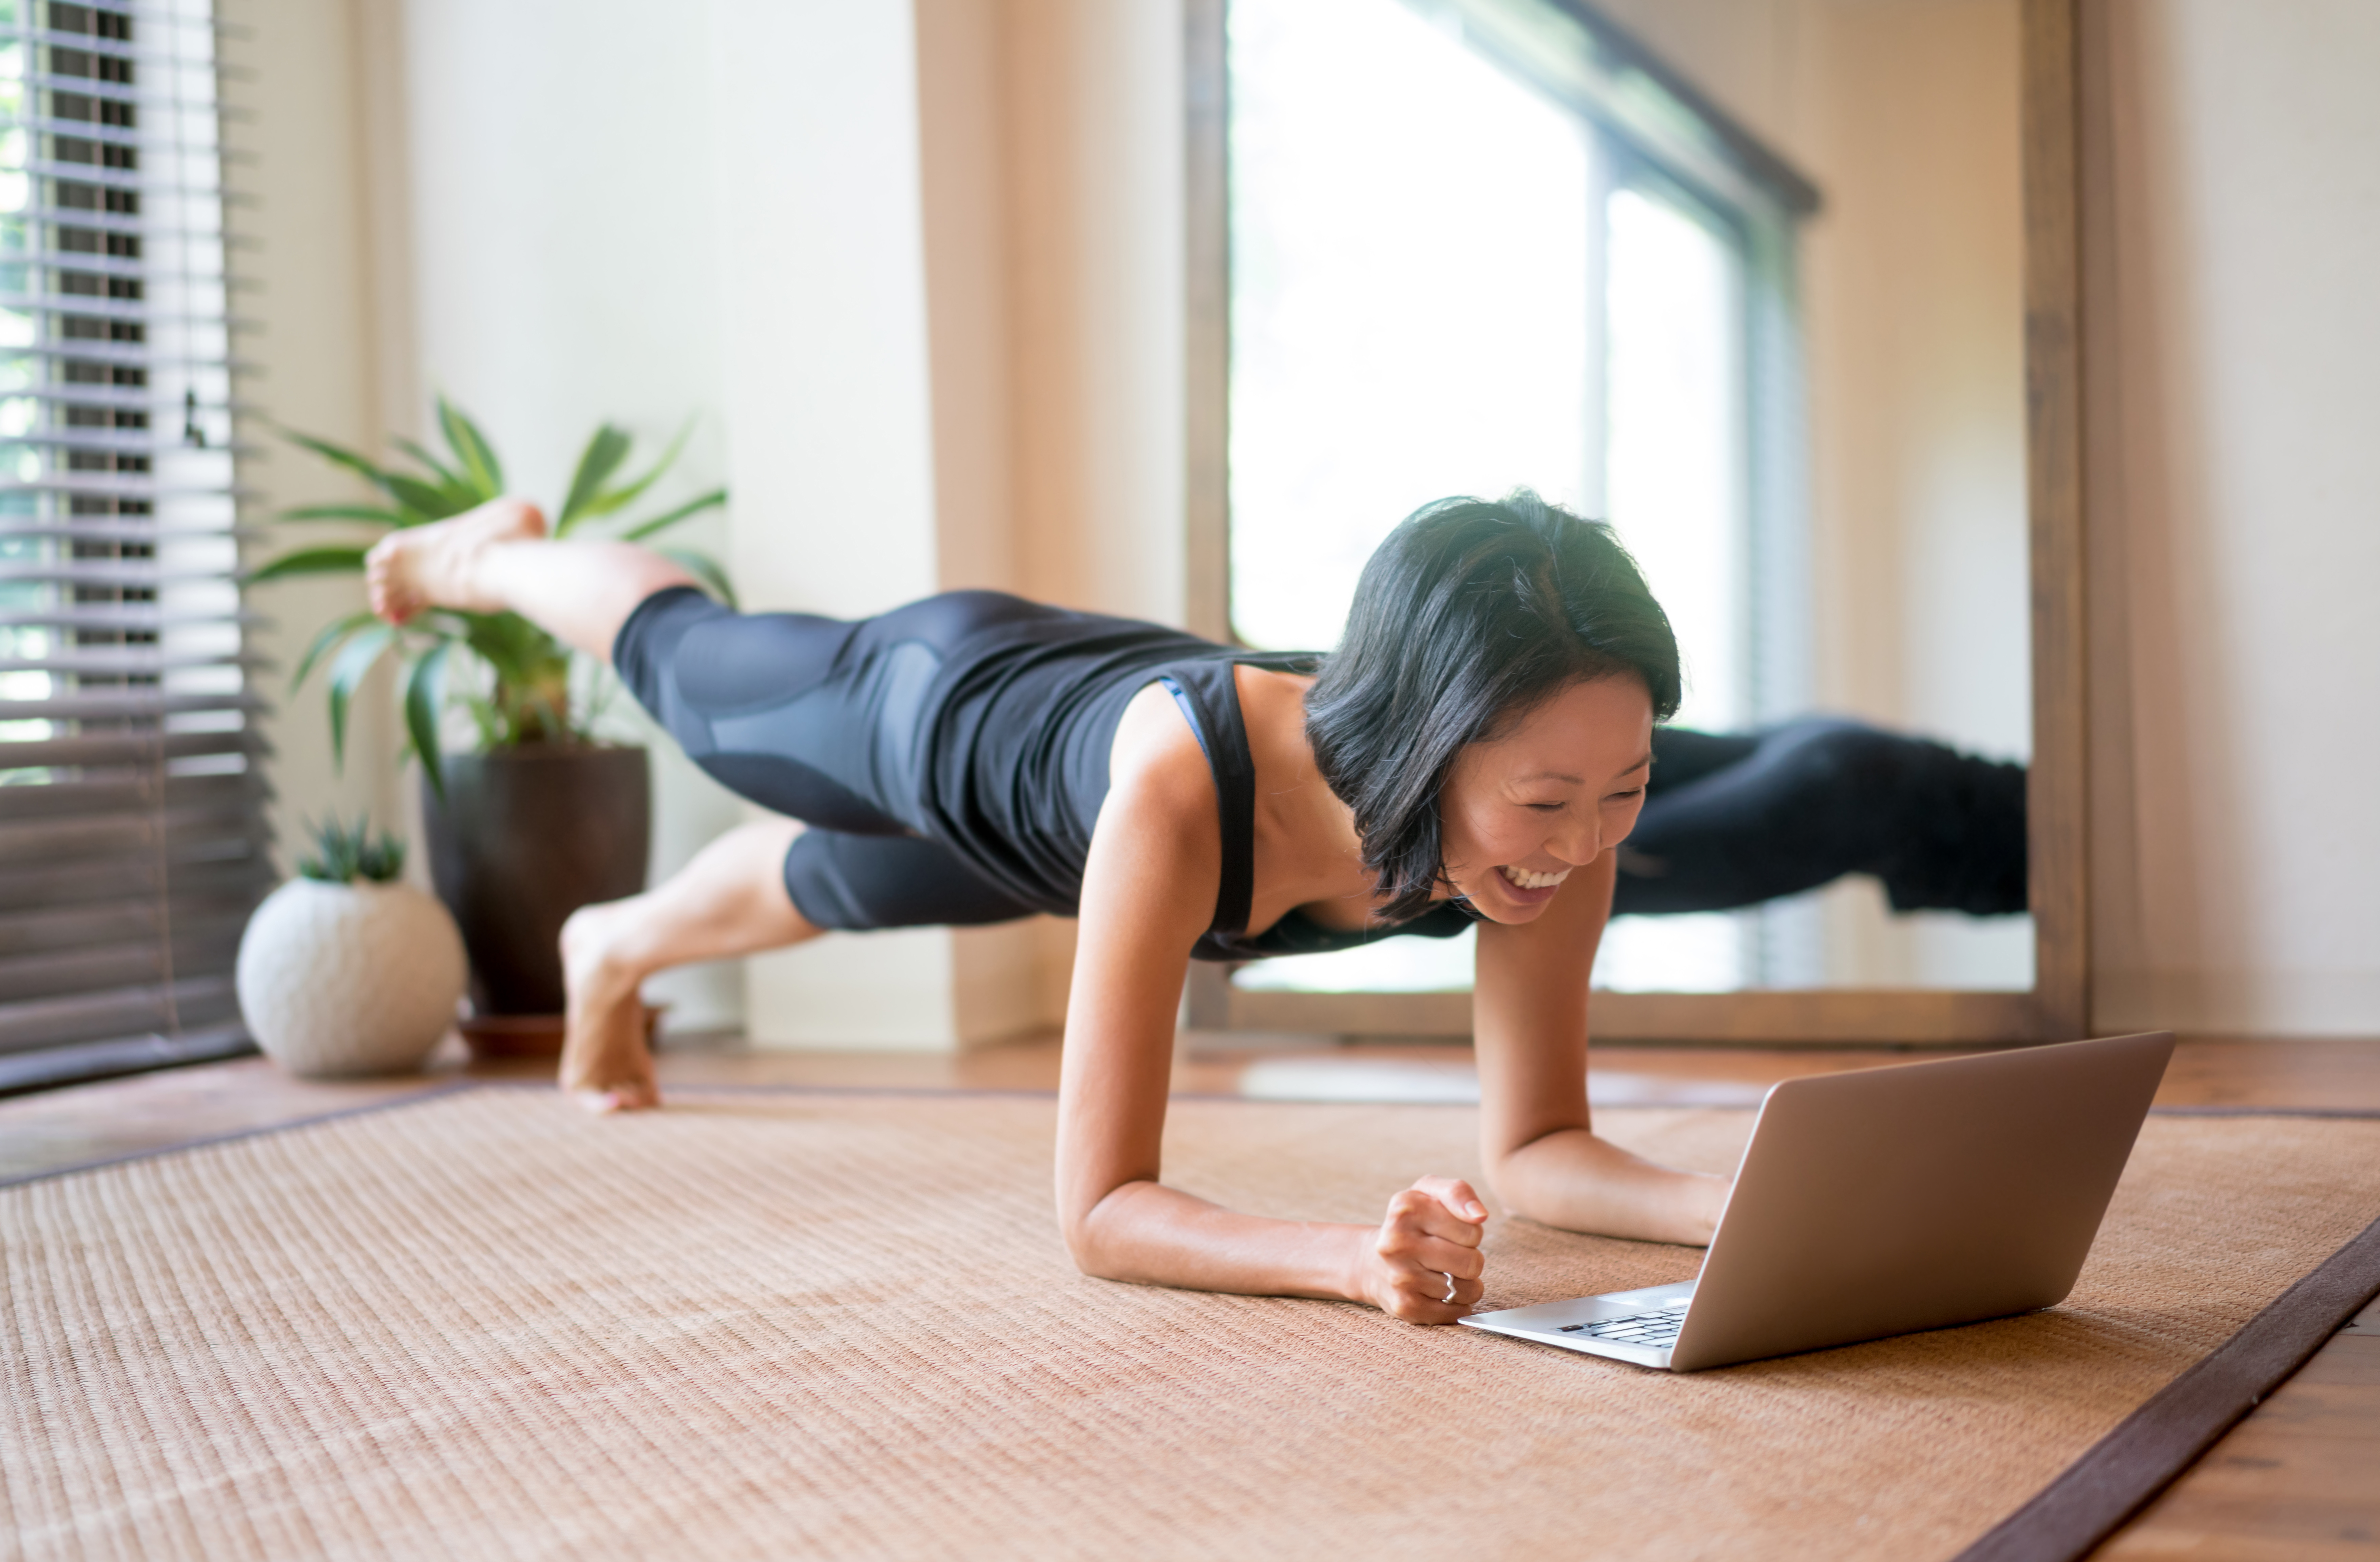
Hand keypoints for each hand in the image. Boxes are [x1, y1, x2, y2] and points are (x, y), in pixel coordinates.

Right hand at [1354, 1176, 1488, 1322]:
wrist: (1371, 1261)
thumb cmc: (1411, 1224)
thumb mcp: (1429, 1193)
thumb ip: (1458, 1193)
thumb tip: (1480, 1215)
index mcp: (1405, 1208)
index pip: (1474, 1230)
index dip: (1471, 1232)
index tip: (1450, 1231)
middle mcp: (1398, 1242)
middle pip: (1472, 1262)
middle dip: (1471, 1260)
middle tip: (1450, 1254)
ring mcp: (1400, 1277)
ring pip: (1467, 1289)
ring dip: (1464, 1283)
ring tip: (1443, 1272)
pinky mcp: (1406, 1306)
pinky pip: (1457, 1312)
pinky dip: (1457, 1304)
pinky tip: (1439, 1291)